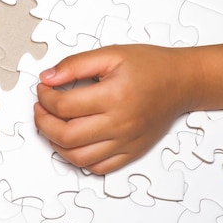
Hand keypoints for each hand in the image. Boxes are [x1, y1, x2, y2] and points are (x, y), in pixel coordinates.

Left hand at [34, 44, 195, 173]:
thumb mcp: (111, 54)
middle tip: (40, 109)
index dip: (44, 97)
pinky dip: (79, 160)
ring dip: (56, 144)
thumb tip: (47, 78)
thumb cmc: (150, 66)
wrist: (183, 82)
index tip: (42, 89)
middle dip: (43, 122)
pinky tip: (73, 143)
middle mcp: (120, 123)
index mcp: (114, 96)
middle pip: (66, 135)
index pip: (63, 106)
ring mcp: (126, 142)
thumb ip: (75, 64)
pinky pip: (98, 168)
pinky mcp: (132, 152)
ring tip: (52, 126)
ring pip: (78, 157)